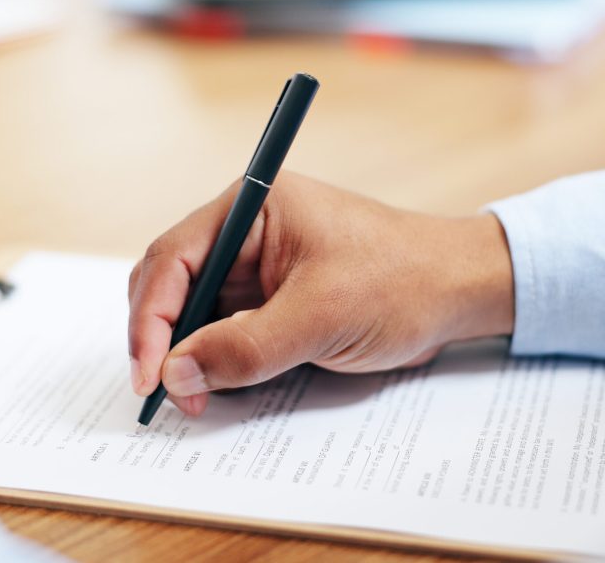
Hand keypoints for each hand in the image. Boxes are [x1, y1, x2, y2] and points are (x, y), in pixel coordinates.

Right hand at [128, 171, 513, 415]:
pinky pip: (227, 331)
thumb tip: (174, 375)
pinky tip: (223, 386)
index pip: (174, 257)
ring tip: (196, 397)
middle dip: (164, 339)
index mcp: (252, 208)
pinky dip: (218, 361)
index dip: (151, 317)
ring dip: (189, 355)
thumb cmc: (401, 281)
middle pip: (174, 284)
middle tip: (168, 393)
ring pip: (197, 312)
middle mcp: (246, 234)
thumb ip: (246, 347)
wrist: (455, 292)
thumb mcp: (322, 314)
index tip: (148, 374)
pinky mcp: (271, 300)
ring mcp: (258, 268)